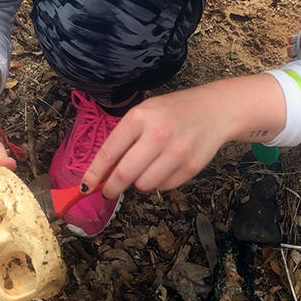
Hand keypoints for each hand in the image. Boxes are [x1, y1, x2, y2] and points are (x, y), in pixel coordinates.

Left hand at [81, 74, 285, 198]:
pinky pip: (165, 186)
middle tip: (108, 191)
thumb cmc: (173, 111)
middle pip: (124, 175)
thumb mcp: (146, 112)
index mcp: (140, 117)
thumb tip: (101, 172)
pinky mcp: (192, 167)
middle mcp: (158, 134)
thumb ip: (124, 139)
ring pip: (144, 185)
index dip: (94, 173)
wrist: (215, 110)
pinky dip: (161, 182)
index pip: (110, 152)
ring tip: (147, 167)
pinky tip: (168, 165)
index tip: (85, 187)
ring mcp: (177, 152)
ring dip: (140, 182)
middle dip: (112, 188)